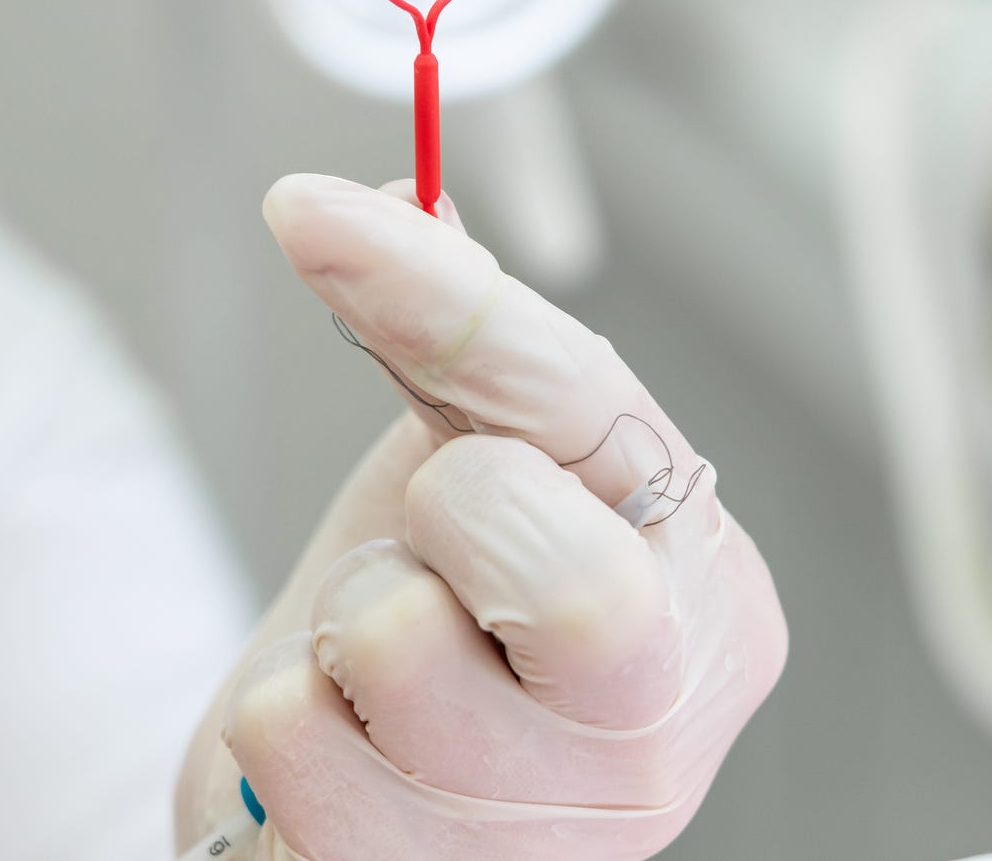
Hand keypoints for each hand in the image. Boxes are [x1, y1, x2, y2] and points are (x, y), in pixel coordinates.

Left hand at [176, 174, 786, 859]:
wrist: (371, 821)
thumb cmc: (448, 640)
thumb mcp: (479, 480)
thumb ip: (460, 354)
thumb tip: (391, 194)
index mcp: (707, 595)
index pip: (592, 413)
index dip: (444, 299)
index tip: (315, 218)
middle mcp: (664, 724)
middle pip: (559, 571)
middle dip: (445, 519)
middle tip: (441, 545)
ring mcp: (558, 828)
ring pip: (394, 639)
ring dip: (349, 623)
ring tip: (388, 665)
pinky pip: (288, 733)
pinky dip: (284, 714)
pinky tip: (345, 747)